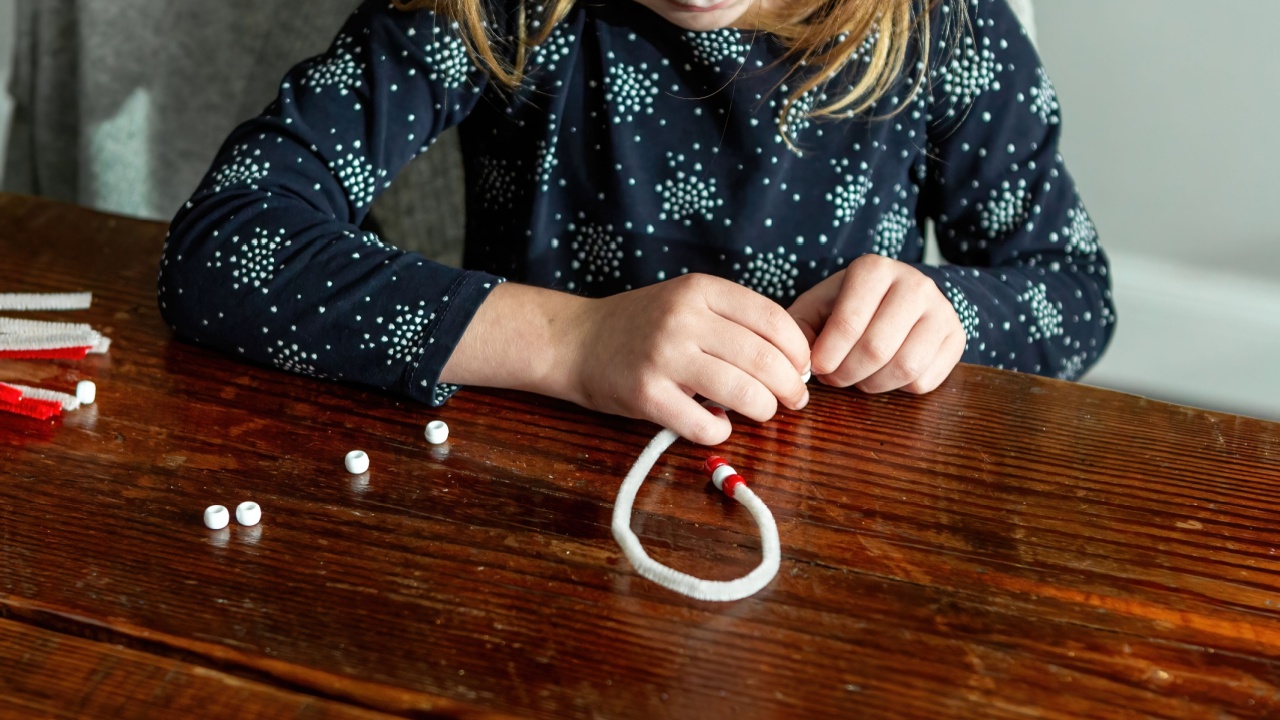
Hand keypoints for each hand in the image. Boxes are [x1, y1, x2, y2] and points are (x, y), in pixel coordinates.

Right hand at [561, 274, 810, 444]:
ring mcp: (663, 357)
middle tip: (794, 399)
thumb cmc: (641, 326)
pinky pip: (705, 425)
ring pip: (742, 393)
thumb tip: (792, 358)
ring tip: (762, 412)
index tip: (802, 368)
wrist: (574, 341)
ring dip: (764, 410)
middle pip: (764, 359)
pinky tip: (716, 423)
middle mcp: (683, 319)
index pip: (773, 319)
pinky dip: (721, 431)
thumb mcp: (685, 301)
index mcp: (700, 290)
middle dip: (791, 386)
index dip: (799, 350)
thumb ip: (732, 320)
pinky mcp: (646, 395)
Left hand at [787, 255, 964, 393]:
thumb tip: (799, 363)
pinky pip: (926, 380)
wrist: (899, 299)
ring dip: (873, 384)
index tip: (816, 367)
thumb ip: (798, 328)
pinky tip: (886, 373)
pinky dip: (899, 388)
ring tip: (858, 377)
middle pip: (877, 349)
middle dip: (847, 374)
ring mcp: (942, 310)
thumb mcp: (818, 306)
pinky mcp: (956, 338)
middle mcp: (915, 283)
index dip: (827, 355)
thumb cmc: (850, 305)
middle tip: (834, 378)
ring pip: (905, 367)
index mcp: (874, 269)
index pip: (848, 322)